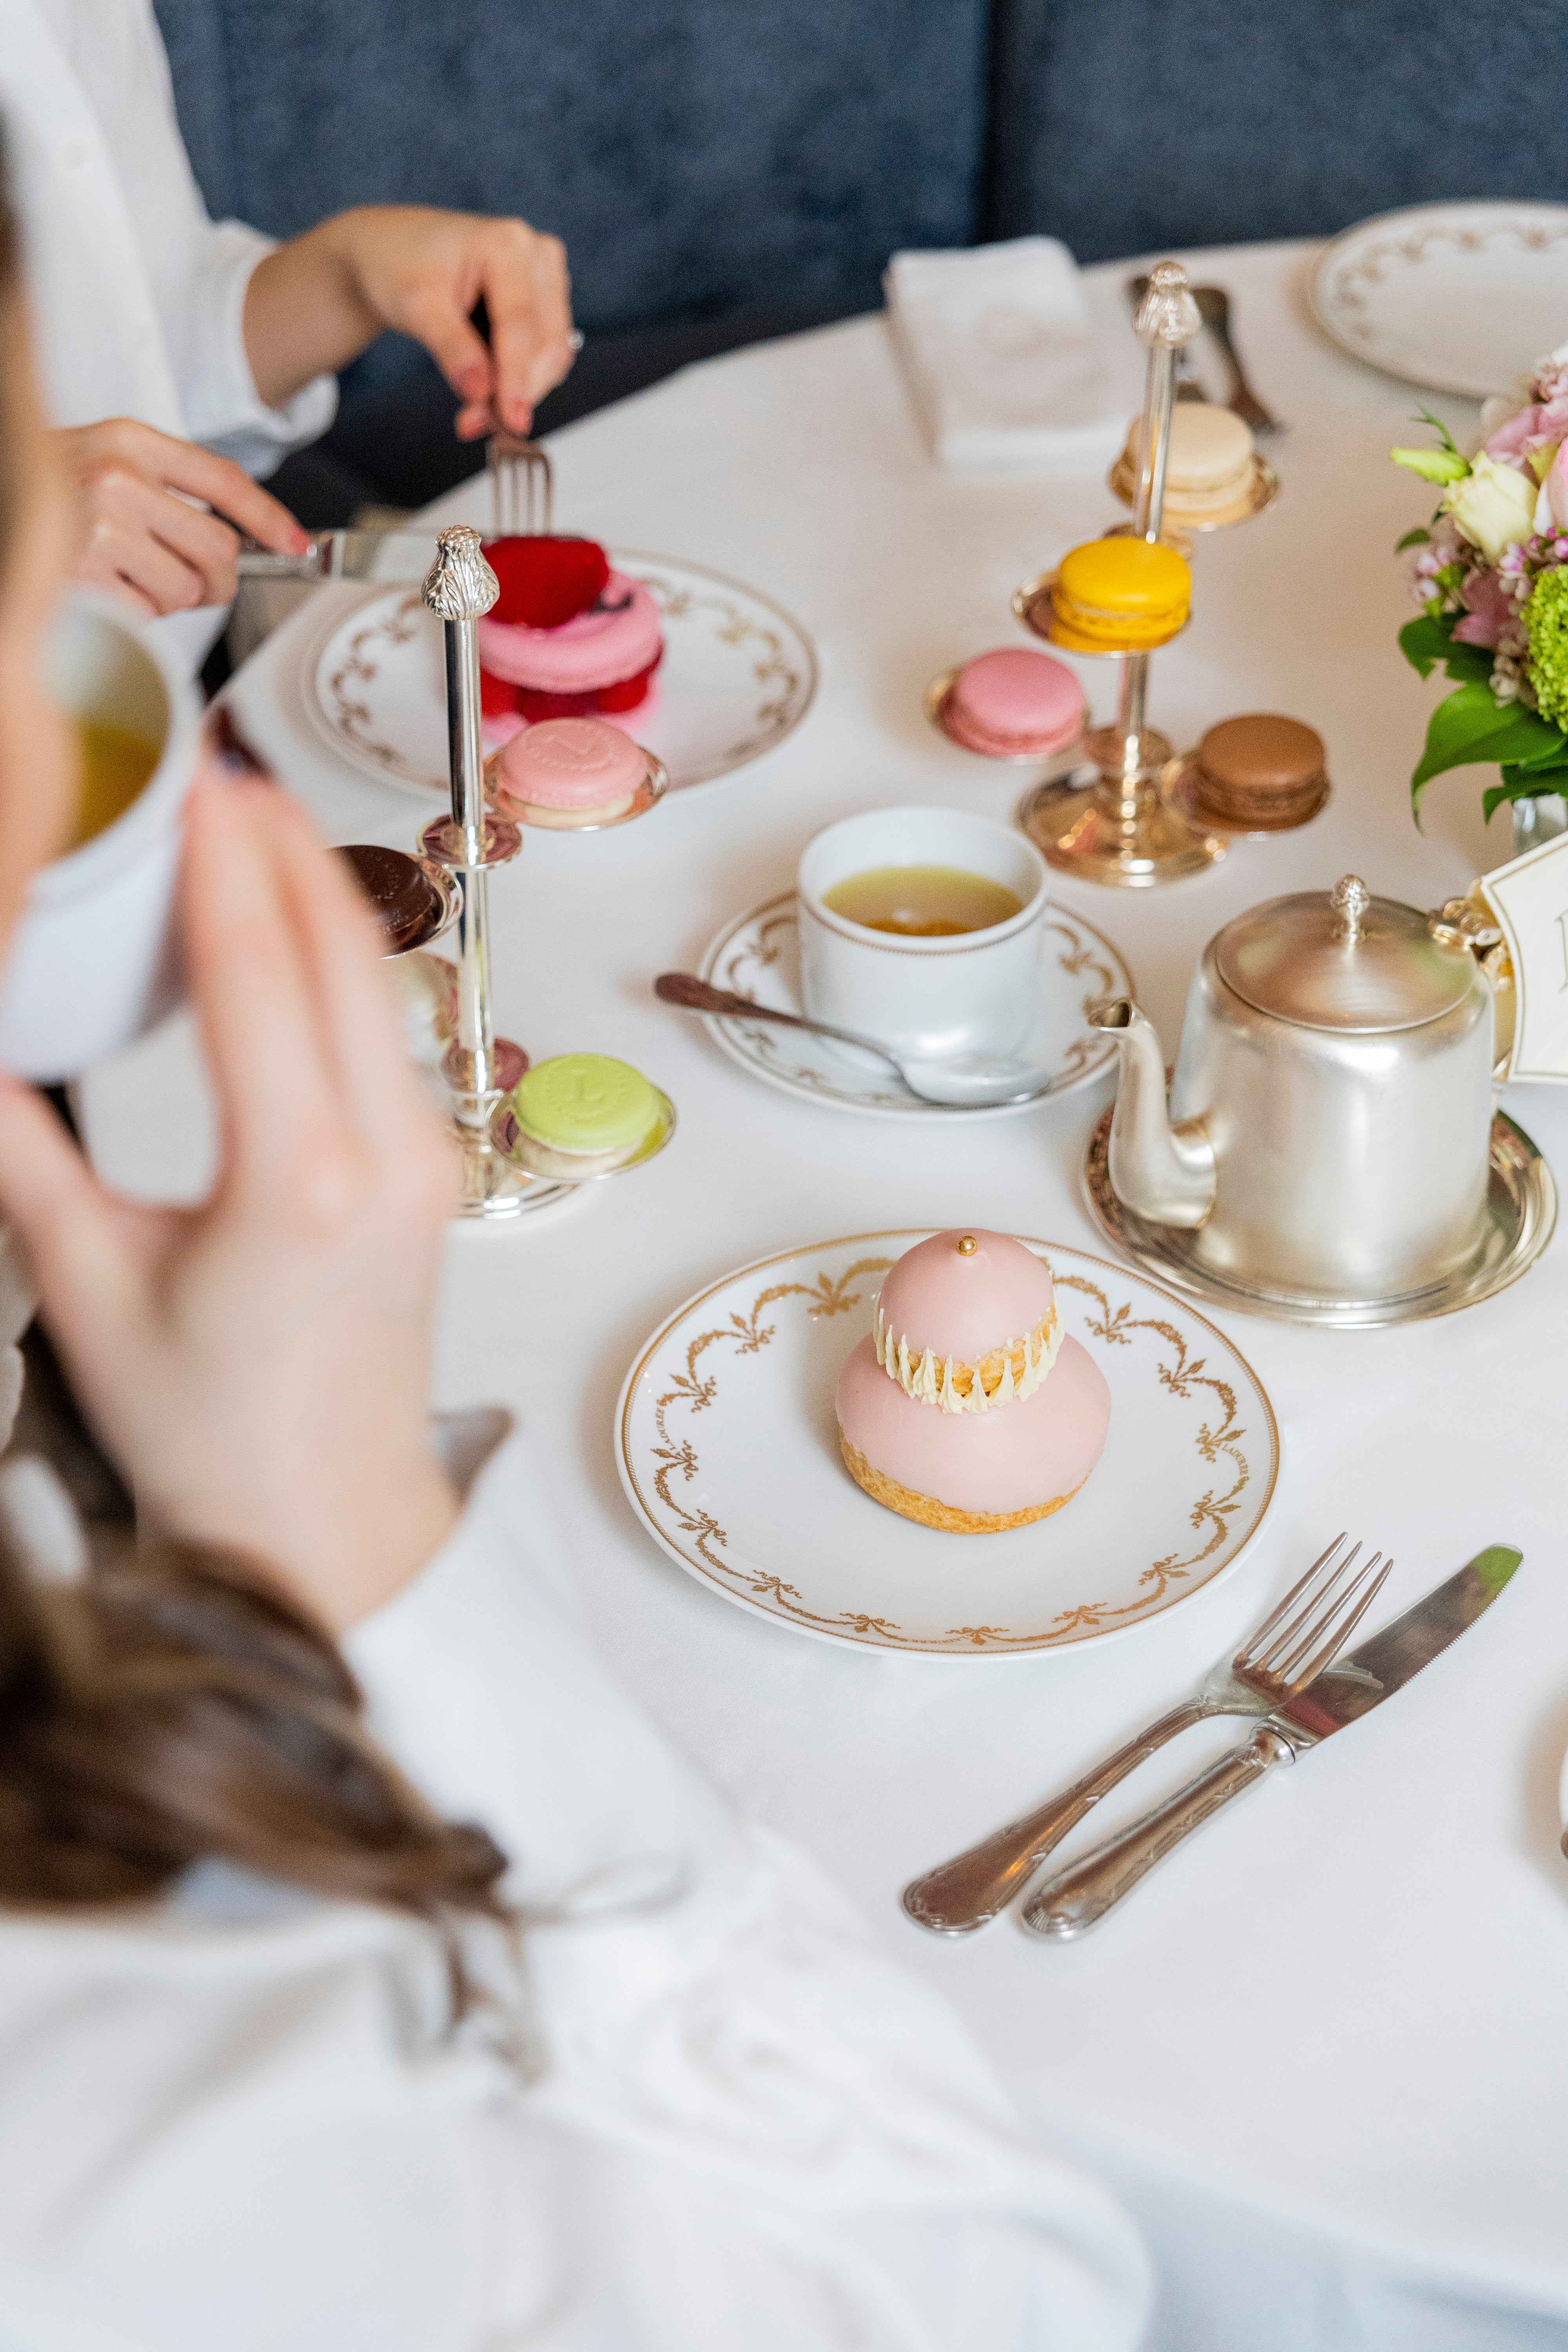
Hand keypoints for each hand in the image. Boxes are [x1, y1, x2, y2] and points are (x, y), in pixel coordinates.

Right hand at [0, 725, 459, 1628]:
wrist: (330, 1528)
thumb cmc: (216, 1434)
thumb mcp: (88, 1288)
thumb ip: (21, 1158)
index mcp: (297, 1179)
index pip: (257, 970)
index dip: (218, 857)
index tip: (186, 777)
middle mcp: (386, 1155)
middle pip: (338, 949)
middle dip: (278, 841)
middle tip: (213, 762)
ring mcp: (428, 1160)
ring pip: (375, 983)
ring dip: (316, 890)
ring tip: (246, 820)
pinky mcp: (435, 1173)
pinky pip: (387, 1031)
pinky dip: (338, 958)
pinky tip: (288, 925)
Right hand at [55, 419, 307, 617]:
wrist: (0, 494)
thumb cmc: (52, 492)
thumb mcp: (107, 464)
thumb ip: (167, 489)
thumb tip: (240, 537)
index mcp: (128, 440)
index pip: (223, 479)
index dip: (269, 518)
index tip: (298, 545)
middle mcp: (116, 476)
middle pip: (217, 550)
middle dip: (217, 581)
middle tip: (195, 584)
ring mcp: (98, 525)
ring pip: (184, 589)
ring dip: (166, 599)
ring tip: (126, 577)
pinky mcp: (83, 574)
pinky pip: (146, 615)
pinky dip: (134, 616)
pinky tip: (104, 591)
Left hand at [246, 206, 575, 438]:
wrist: (393, 249)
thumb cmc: (400, 264)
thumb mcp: (416, 304)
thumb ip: (451, 347)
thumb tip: (481, 393)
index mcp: (507, 244)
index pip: (521, 325)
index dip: (517, 379)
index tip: (512, 422)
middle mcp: (537, 256)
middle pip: (546, 344)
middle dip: (516, 392)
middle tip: (473, 424)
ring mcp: (546, 279)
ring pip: (552, 355)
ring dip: (519, 393)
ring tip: (473, 413)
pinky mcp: (545, 302)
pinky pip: (545, 355)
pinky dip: (519, 382)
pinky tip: (487, 393)